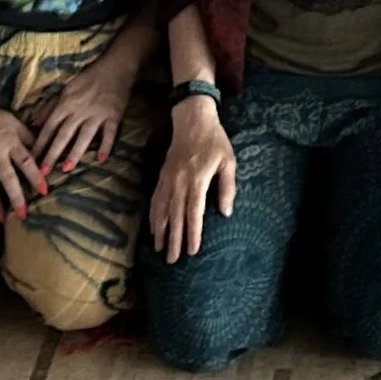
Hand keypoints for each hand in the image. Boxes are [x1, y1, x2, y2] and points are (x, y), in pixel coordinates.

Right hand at [0, 96, 49, 219]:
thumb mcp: (13, 121)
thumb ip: (28, 136)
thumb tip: (44, 149)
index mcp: (11, 142)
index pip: (27, 161)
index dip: (36, 176)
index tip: (44, 191)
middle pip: (8, 178)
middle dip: (17, 198)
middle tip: (24, 215)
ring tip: (4, 220)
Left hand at [29, 45, 141, 174]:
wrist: (116, 66)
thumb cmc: (89, 79)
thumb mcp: (67, 89)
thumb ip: (51, 107)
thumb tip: (33, 123)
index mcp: (66, 103)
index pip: (49, 126)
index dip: (40, 143)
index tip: (31, 159)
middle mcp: (80, 110)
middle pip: (64, 134)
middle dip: (52, 154)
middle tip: (42, 172)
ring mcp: (98, 113)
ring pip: (84, 136)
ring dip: (75, 152)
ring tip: (66, 168)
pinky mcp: (114, 115)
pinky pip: (109, 133)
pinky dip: (105, 146)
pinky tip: (101, 160)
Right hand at [148, 94, 235, 261]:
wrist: (192, 118)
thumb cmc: (214, 140)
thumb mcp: (228, 161)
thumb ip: (227, 187)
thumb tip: (226, 212)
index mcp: (197, 179)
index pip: (194, 212)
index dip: (193, 233)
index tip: (192, 251)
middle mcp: (180, 182)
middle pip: (175, 216)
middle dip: (174, 239)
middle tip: (172, 260)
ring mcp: (168, 179)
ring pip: (162, 209)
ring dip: (160, 230)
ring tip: (159, 249)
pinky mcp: (162, 175)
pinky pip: (155, 199)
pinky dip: (153, 215)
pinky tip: (152, 227)